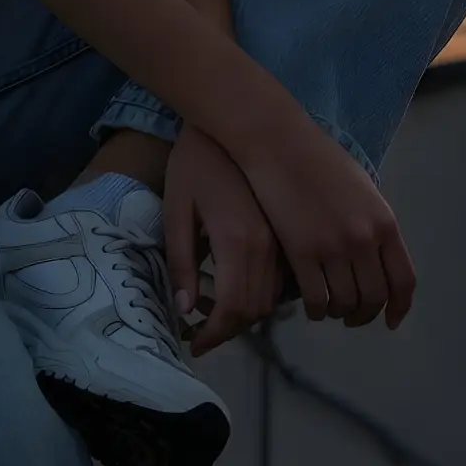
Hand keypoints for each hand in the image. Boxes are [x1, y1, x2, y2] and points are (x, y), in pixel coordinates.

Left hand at [163, 124, 288, 355]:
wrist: (231, 122)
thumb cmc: (193, 164)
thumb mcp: (176, 210)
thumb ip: (180, 262)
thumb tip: (185, 311)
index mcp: (237, 241)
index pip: (232, 309)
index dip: (213, 334)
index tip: (193, 343)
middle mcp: (267, 246)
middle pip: (255, 310)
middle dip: (227, 328)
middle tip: (200, 330)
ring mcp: (283, 239)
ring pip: (272, 299)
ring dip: (245, 314)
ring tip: (214, 309)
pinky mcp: (288, 232)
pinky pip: (282, 280)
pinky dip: (262, 294)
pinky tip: (237, 286)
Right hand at [237, 108, 416, 332]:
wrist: (279, 145)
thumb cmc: (319, 159)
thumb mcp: (362, 188)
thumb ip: (373, 222)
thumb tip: (377, 255)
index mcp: (384, 222)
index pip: (403, 280)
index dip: (399, 308)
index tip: (390, 321)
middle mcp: (364, 240)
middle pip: (374, 297)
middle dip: (365, 315)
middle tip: (353, 317)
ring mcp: (333, 248)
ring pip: (345, 302)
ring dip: (339, 313)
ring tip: (330, 310)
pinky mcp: (302, 252)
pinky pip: (316, 298)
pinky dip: (316, 310)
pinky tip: (312, 307)